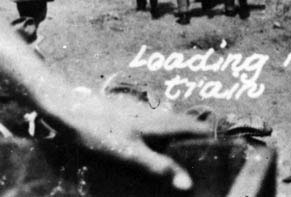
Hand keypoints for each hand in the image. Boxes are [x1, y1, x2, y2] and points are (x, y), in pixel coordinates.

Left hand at [45, 93, 209, 190]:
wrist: (70, 109)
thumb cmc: (101, 133)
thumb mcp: (131, 155)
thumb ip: (160, 167)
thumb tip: (188, 183)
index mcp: (161, 123)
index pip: (195, 127)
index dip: (209, 136)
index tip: (221, 147)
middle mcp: (155, 113)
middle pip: (183, 122)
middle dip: (194, 134)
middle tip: (202, 147)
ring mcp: (141, 109)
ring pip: (167, 119)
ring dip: (176, 130)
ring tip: (179, 144)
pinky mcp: (127, 109)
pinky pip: (152, 118)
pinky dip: (159, 127)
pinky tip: (149, 136)